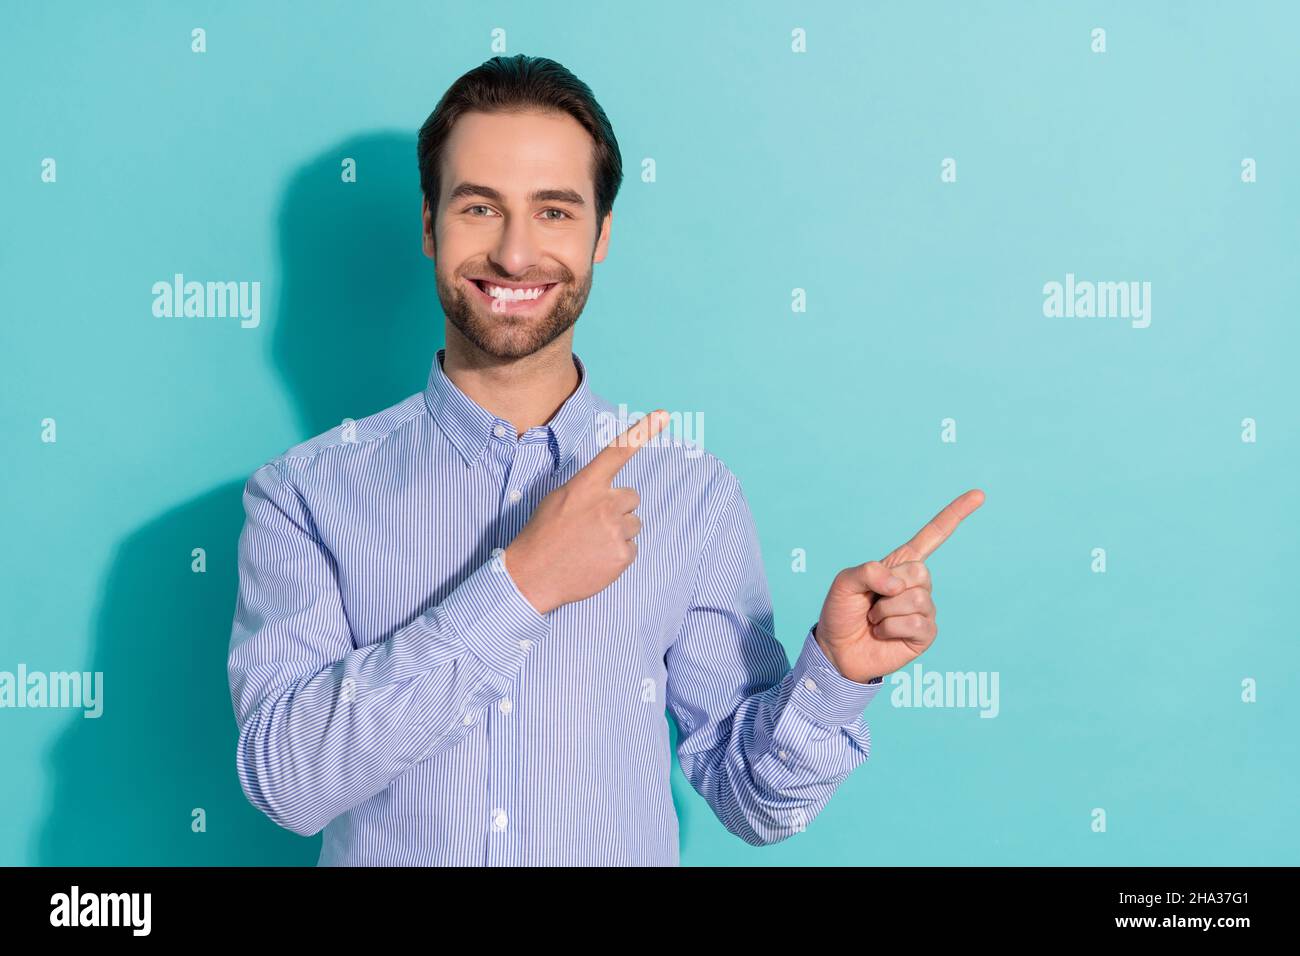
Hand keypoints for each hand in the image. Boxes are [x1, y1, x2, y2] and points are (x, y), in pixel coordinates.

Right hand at [504, 409, 669, 614]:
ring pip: (634, 524)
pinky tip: (595, 560)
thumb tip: (610, 493)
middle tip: (592, 525)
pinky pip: (632, 548)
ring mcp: (616, 530)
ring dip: (618, 532)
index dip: (643, 431)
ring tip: (590, 544)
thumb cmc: (543, 535)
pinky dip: (617, 554)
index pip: (618, 451)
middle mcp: (605, 503)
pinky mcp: (623, 555)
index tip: (664, 414)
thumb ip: (587, 490)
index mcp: (586, 484)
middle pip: (631, 497)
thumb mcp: (558, 499)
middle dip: (618, 509)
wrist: (533, 576)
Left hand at [814, 489, 984, 682]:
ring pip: (917, 599)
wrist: (837, 649)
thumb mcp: (845, 582)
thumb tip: (899, 585)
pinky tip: (883, 633)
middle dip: (889, 588)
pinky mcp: (926, 634)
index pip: (933, 536)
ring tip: (874, 620)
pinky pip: (918, 624)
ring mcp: (924, 609)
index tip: (979, 494)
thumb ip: (868, 572)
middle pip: (921, 572)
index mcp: (901, 564)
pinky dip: (891, 629)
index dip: (955, 514)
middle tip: (872, 602)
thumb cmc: (841, 612)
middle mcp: (917, 584)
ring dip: (885, 612)